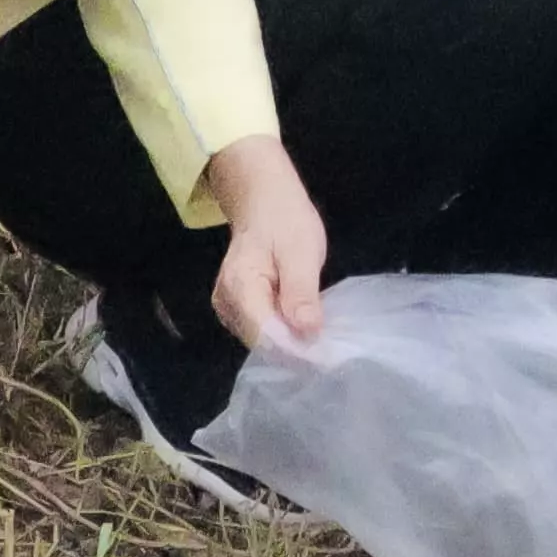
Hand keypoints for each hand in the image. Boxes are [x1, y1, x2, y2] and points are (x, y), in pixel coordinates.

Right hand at [203, 139, 328, 351]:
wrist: (264, 200)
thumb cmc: (285, 220)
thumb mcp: (302, 251)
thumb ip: (301, 293)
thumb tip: (307, 333)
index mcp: (239, 289)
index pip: (265, 336)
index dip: (296, 350)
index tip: (327, 356)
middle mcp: (226, 304)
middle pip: (261, 342)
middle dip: (295, 348)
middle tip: (330, 349)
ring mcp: (228, 307)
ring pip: (261, 339)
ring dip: (290, 342)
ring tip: (321, 339)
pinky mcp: (236, 307)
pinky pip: (260, 329)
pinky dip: (282, 331)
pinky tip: (302, 325)